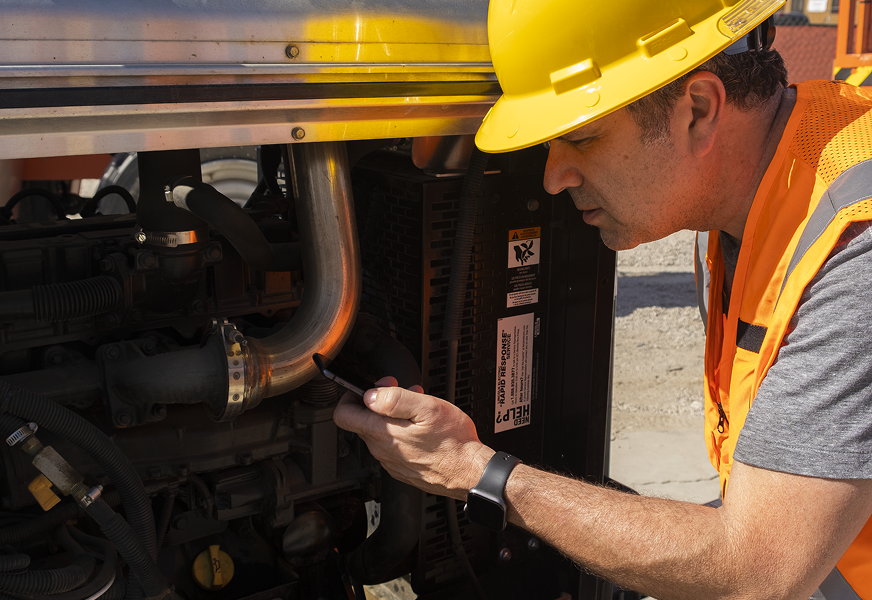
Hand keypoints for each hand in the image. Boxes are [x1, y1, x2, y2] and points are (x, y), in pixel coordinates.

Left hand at [333, 377, 494, 498]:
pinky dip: (402, 434)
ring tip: (419, 411)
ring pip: (380, 433)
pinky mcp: (402, 469)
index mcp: (382, 433)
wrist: (470, 473)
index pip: (344, 415)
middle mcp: (382, 450)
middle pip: (364, 421)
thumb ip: (394, 399)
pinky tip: (422, 429)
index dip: (353, 396)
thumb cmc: (454, 443)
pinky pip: (393, 447)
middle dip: (381, 403)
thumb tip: (371, 395)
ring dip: (394, 418)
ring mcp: (391, 462)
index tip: (371, 389)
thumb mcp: (427, 408)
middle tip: (405, 394)